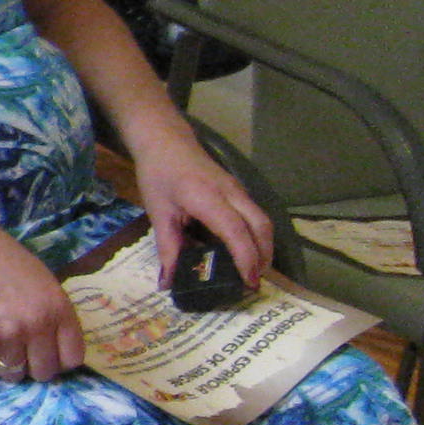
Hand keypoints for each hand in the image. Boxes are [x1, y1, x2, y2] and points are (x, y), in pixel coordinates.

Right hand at [0, 187, 82, 384]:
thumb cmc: (3, 261)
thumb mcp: (43, 281)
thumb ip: (54, 314)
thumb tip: (55, 350)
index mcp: (59, 309)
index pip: (73, 359)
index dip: (59, 360)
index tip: (46, 354)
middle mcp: (37, 325)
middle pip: (44, 373)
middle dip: (31, 366)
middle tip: (17, 351)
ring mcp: (7, 335)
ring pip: (12, 375)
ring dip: (3, 364)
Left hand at [131, 136, 274, 291]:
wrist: (166, 140)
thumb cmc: (159, 175)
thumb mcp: (158, 213)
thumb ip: (167, 249)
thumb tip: (167, 283)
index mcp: (207, 197)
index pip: (235, 230)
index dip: (245, 257)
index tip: (248, 281)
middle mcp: (231, 192)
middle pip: (261, 226)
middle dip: (263, 257)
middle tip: (252, 284)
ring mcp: (238, 189)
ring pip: (263, 220)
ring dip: (264, 247)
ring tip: (253, 272)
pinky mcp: (239, 190)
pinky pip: (257, 215)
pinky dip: (258, 236)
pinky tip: (247, 251)